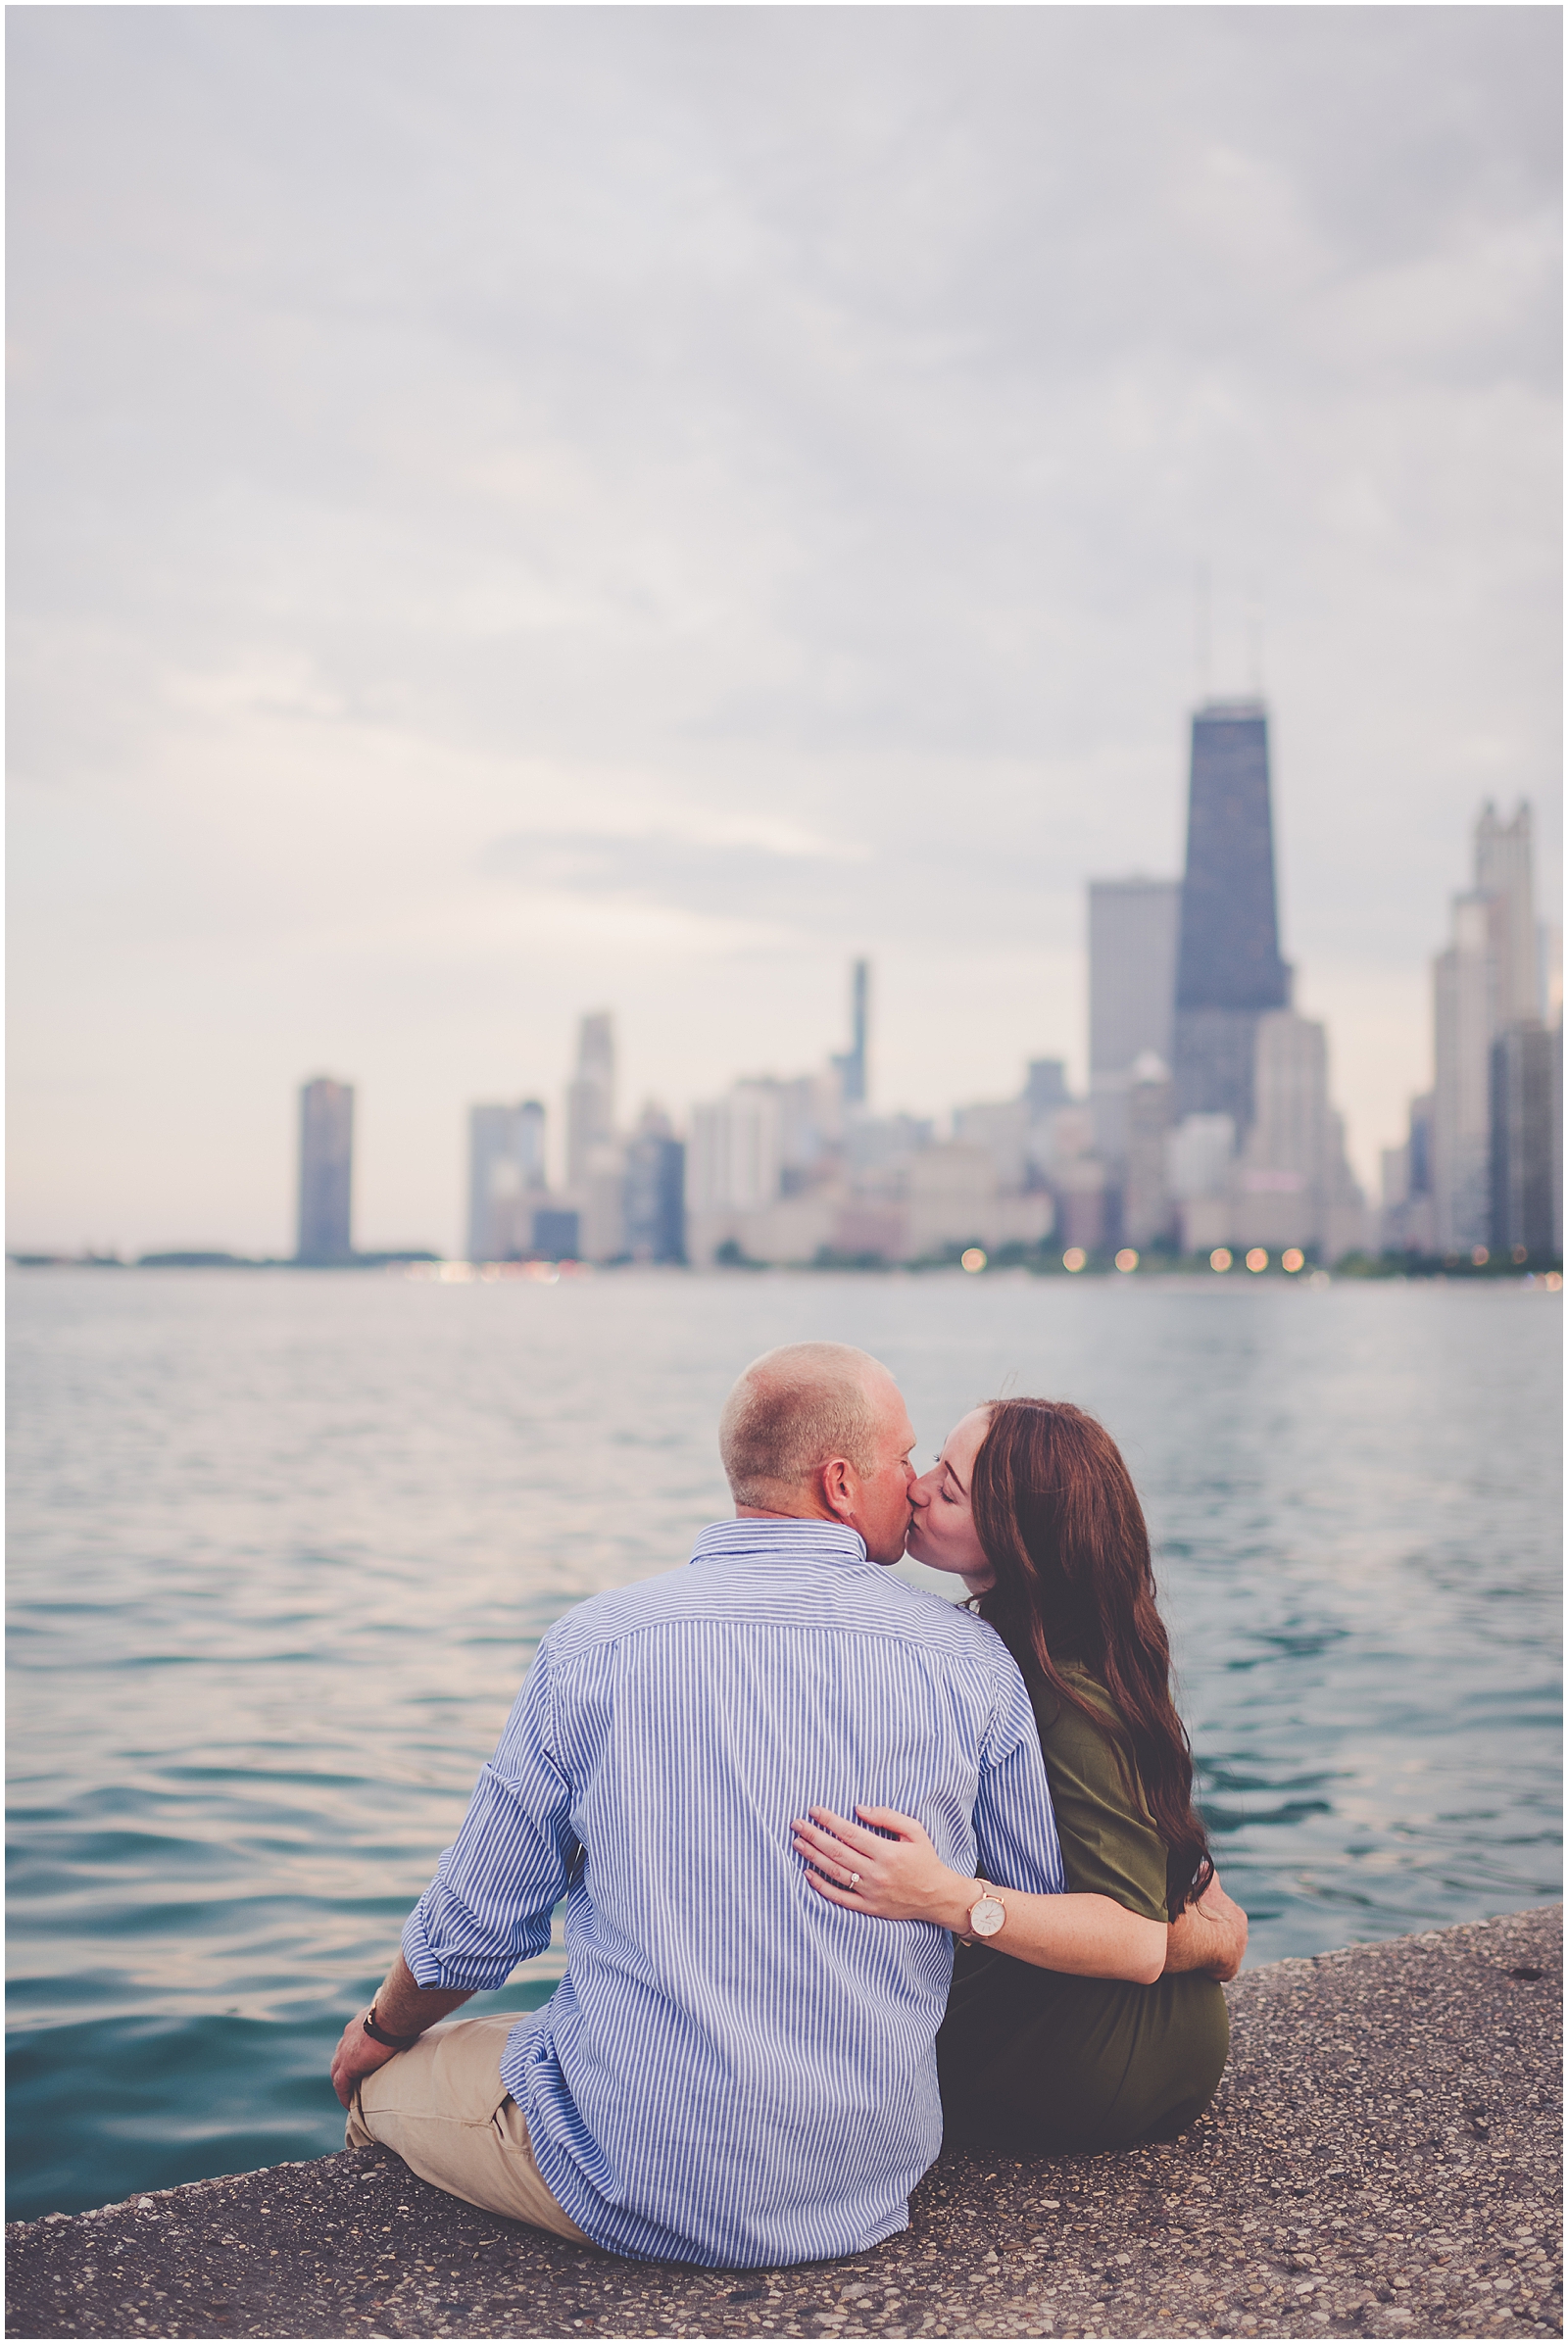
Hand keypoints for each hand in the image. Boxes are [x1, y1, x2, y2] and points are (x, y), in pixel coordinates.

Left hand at [330, 2010, 401, 2109]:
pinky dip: (344, 2095)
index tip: (363, 2062)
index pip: (354, 2040)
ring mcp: (345, 2050)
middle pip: (341, 2056)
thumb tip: (419, 2020)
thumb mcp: (400, 2015)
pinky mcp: (348, 2065)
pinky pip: (341, 2085)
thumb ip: (401, 2020)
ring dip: (344, 2083)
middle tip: (354, 2082)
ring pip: (337, 2071)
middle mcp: (349, 2034)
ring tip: (351, 2096)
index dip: (356, 2052)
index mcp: (362, 2021)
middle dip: (345, 2068)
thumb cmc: (404, 2011)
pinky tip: (349, 2105)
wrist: (394, 2014)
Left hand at [791, 1805, 973, 1932]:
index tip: (814, 1810)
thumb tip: (858, 1809)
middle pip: (837, 1851)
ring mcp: (870, 1892)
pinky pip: (839, 1898)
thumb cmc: (925, 1859)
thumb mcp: (915, 1831)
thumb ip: (887, 1817)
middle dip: (813, 1835)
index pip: (850, 1833)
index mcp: (887, 1852)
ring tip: (797, 1843)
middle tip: (796, 1823)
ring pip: (834, 1872)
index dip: (829, 1820)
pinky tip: (808, 1873)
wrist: (937, 1896)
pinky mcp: (868, 1907)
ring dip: (812, 1857)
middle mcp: (876, 1873)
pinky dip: (821, 1886)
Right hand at [1165, 1868, 1247, 1981]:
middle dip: (1213, 1934)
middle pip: (1226, 1935)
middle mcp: (1242, 1934)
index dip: (1213, 1916)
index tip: (1200, 1918)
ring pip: (1222, 1951)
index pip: (1227, 1916)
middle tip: (1193, 1932)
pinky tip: (1196, 1961)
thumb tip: (1204, 1864)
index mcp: (1238, 1917)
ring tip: (1191, 1947)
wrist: (1207, 1937)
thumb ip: (1208, 1877)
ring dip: (1210, 1950)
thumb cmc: (1205, 1910)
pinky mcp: (1230, 1969)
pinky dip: (1209, 1966)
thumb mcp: (1207, 1888)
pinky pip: (1218, 1968)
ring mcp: (1237, 1953)